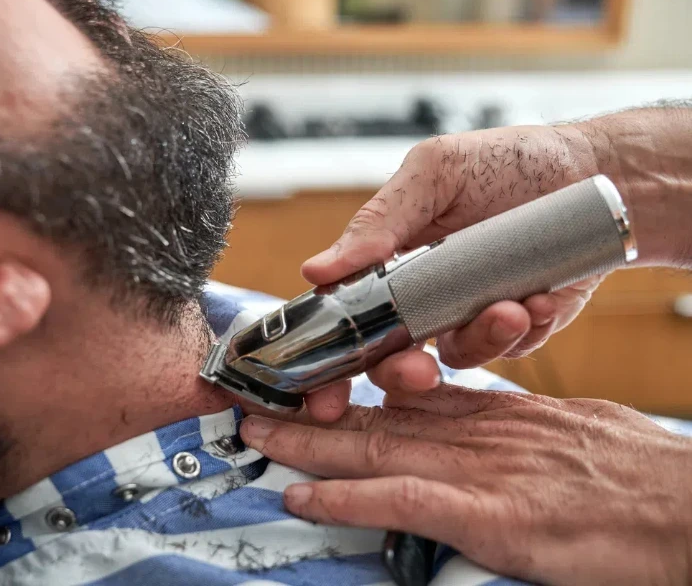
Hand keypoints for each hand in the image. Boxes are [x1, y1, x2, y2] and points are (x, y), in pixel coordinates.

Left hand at [240, 387, 691, 584]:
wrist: (690, 509)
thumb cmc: (639, 477)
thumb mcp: (569, 434)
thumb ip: (514, 432)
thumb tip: (480, 434)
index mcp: (498, 415)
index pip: (409, 394)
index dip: (355, 390)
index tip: (316, 388)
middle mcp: (477, 433)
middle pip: (378, 415)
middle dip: (312, 411)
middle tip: (259, 401)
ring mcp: (481, 472)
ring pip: (376, 448)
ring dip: (308, 445)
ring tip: (257, 436)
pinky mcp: (491, 516)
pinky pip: (401, 500)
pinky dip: (346, 499)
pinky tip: (302, 498)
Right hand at [302, 125, 609, 391]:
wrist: (590, 170)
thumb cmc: (504, 161)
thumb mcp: (435, 173)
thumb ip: (379, 220)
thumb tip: (316, 271)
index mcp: (388, 262)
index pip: (345, 320)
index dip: (331, 361)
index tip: (328, 393)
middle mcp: (423, 297)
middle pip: (392, 358)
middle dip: (402, 373)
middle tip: (419, 371)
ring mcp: (470, 315)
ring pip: (458, 357)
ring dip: (483, 338)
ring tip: (514, 305)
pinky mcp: (519, 327)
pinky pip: (513, 349)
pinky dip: (528, 328)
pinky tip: (543, 294)